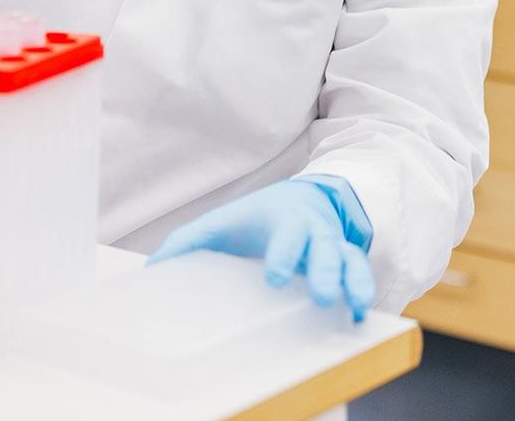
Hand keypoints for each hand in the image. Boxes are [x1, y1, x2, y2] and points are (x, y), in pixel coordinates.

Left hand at [147, 179, 374, 320]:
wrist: (302, 199)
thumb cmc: (254, 217)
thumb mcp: (223, 222)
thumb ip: (189, 243)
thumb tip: (153, 269)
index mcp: (284, 221)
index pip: (286, 235)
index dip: (283, 255)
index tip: (276, 278)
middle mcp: (314, 232)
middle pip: (326, 247)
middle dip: (326, 271)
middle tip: (322, 296)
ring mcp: (333, 247)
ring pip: (352, 260)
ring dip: (356, 282)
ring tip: (356, 306)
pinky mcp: (345, 264)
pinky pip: (358, 276)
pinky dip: (361, 295)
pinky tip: (359, 316)